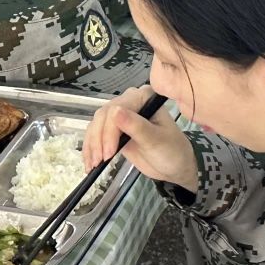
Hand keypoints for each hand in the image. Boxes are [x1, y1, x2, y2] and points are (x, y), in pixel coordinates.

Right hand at [82, 86, 197, 188]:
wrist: (175, 167)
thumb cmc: (172, 151)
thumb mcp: (156, 140)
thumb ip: (136, 126)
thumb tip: (115, 112)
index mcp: (144, 97)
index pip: (117, 109)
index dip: (109, 131)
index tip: (109, 152)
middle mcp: (130, 102)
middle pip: (103, 116)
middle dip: (98, 139)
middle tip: (99, 160)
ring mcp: (120, 116)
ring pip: (96, 125)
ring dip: (91, 145)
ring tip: (93, 164)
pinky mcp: (114, 130)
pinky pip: (96, 135)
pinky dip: (90, 148)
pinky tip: (89, 162)